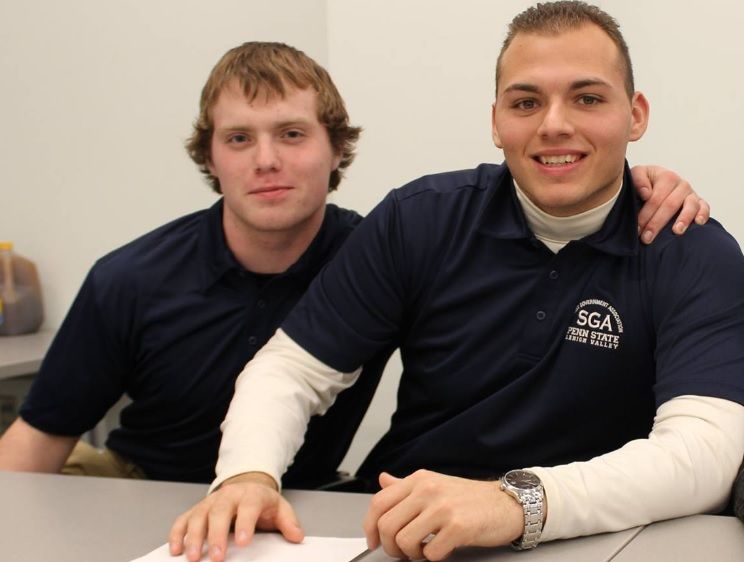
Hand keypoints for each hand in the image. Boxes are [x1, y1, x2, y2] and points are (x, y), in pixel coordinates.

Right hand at [168, 472, 302, 561]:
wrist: (247, 484)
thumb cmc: (262, 502)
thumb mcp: (280, 508)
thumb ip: (288, 522)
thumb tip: (297, 536)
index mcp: (251, 495)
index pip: (248, 507)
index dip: (245, 523)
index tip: (244, 542)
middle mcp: (228, 496)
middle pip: (220, 512)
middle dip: (217, 535)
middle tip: (217, 557)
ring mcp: (210, 502)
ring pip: (199, 516)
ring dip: (194, 537)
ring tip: (193, 557)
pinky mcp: (196, 509)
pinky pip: (183, 520)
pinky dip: (177, 533)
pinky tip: (176, 550)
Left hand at [363, 470, 522, 560]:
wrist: (507, 504)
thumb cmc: (471, 498)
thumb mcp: (435, 484)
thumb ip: (406, 486)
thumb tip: (383, 480)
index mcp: (418, 480)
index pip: (378, 502)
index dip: (370, 526)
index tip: (373, 541)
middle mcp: (427, 490)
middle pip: (386, 524)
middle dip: (389, 547)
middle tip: (402, 552)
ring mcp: (443, 507)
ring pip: (403, 541)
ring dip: (410, 555)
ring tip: (423, 551)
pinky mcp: (458, 526)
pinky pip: (430, 553)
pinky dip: (432, 559)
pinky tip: (441, 550)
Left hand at [631, 165, 709, 243]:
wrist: (657, 181)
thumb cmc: (646, 182)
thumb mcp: (637, 175)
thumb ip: (638, 180)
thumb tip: (646, 193)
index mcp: (667, 177)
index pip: (655, 198)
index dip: (645, 214)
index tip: (637, 229)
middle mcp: (682, 184)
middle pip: (670, 205)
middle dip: (657, 223)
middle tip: (647, 238)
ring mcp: (692, 194)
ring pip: (690, 206)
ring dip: (683, 219)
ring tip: (676, 231)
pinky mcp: (700, 202)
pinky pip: (705, 208)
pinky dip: (703, 214)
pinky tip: (698, 223)